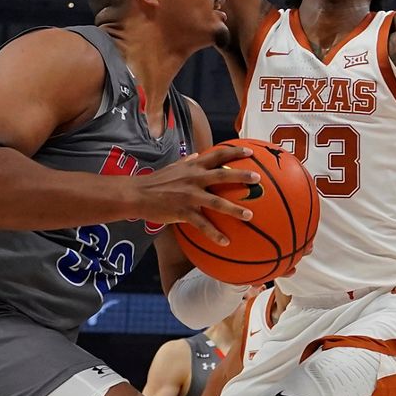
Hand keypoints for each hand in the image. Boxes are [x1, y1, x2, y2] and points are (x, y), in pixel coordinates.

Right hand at [132, 145, 258, 245]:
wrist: (137, 194)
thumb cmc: (156, 180)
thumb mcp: (172, 167)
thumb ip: (186, 162)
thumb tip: (196, 155)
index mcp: (193, 167)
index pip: (217, 155)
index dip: (235, 152)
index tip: (251, 153)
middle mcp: (194, 178)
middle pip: (222, 175)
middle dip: (241, 176)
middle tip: (258, 179)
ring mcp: (189, 196)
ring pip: (216, 202)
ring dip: (234, 209)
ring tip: (250, 215)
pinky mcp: (183, 212)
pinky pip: (202, 225)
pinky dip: (214, 234)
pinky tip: (226, 242)